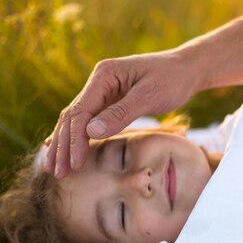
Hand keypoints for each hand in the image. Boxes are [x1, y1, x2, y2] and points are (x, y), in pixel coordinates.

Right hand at [44, 50, 202, 177]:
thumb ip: (122, 113)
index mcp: (104, 75)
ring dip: (65, 144)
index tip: (74, 163)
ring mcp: (103, 91)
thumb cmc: (172, 79)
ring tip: (56, 170)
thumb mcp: (150, 96)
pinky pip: (89, 121)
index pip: (81, 111)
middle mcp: (98, 82)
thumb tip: (91, 132)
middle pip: (72, 116)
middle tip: (58, 173)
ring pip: (77, 120)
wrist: (187, 69)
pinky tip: (65, 152)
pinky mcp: (110, 101)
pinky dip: (77, 138)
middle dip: (63, 145)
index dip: (75, 139)